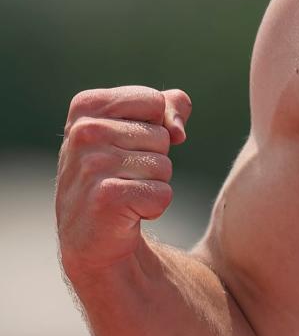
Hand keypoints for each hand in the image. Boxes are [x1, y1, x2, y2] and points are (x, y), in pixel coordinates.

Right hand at [56, 85, 191, 278]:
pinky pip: (163, 194)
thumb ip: (168, 106)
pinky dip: (153, 207)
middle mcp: (84, 132)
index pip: (155, 101)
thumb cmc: (116, 173)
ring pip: (164, 166)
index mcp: (86, 106)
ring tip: (124, 192)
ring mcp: (92, 165)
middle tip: (123, 176)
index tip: (127, 145)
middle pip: (162, 136)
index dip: (154, 126)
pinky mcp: (107, 197)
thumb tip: (178, 131)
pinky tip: (127, 212)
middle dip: (154, 158)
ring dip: (154, 183)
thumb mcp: (136, 127)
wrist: (91, 234)